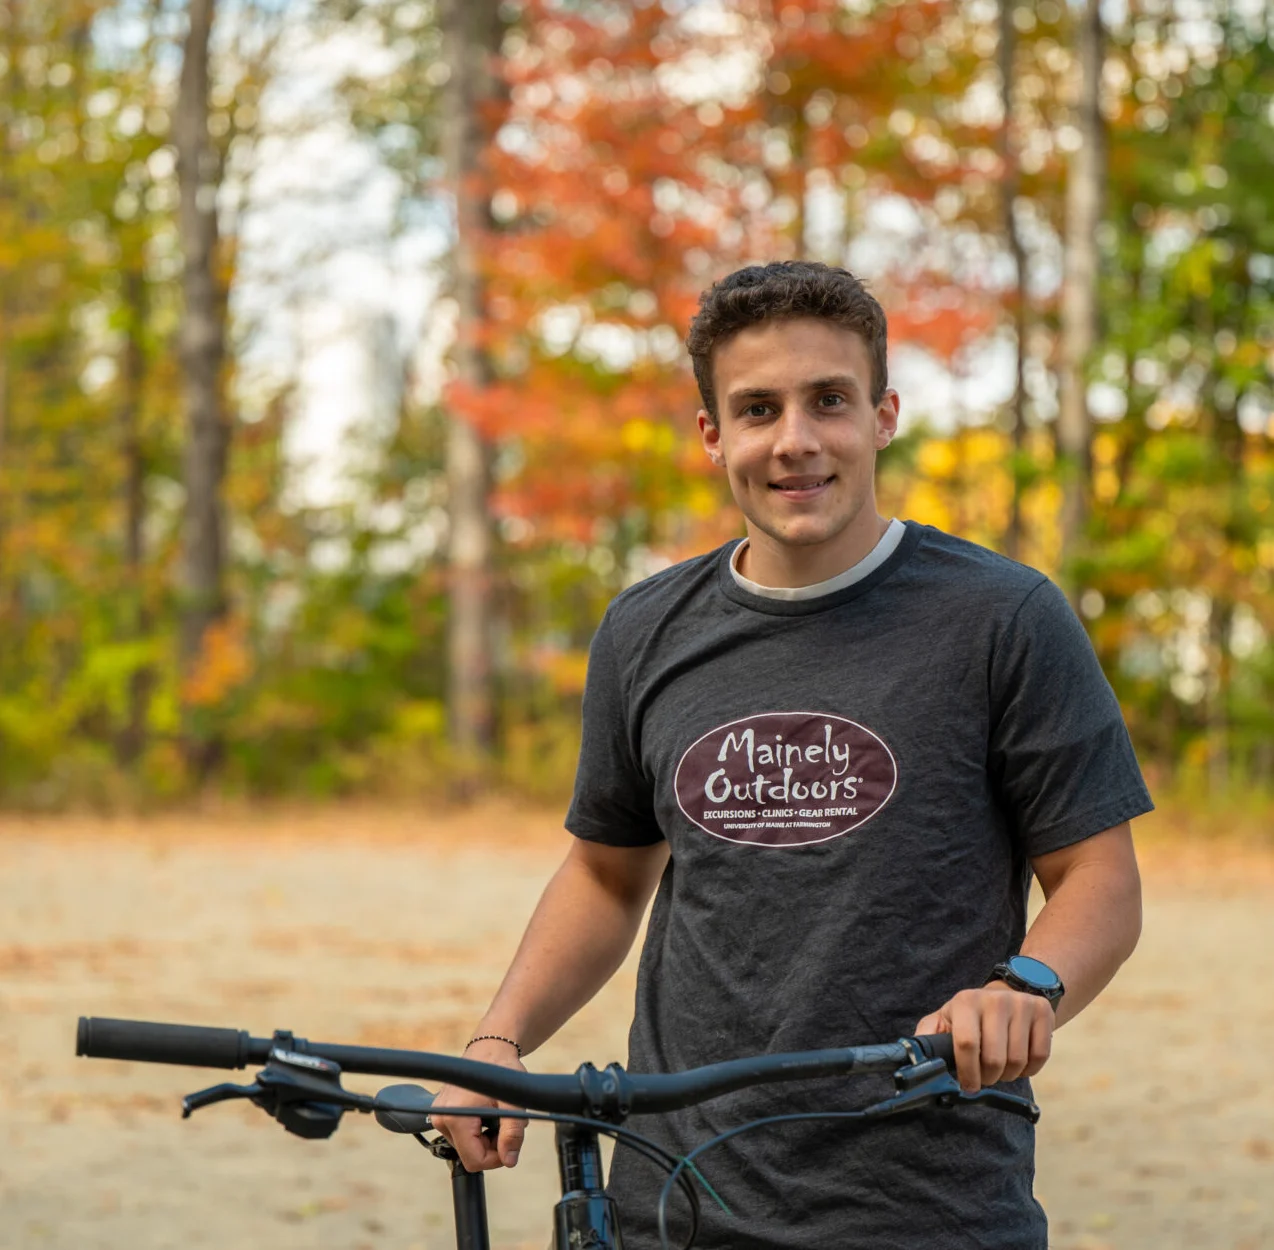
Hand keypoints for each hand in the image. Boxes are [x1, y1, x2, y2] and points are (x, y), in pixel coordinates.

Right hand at [430, 1038, 527, 1170]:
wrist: (490, 1049)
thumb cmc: (501, 1071)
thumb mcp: (513, 1103)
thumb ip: (512, 1133)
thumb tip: (509, 1161)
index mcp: (454, 1118)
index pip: (474, 1160)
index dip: (496, 1158)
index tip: (510, 1142)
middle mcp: (440, 1119)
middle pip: (470, 1154)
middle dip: (493, 1145)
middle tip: (506, 1123)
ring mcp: (439, 1116)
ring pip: (467, 1146)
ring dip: (487, 1138)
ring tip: (498, 1114)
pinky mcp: (442, 1113)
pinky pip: (462, 1135)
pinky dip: (479, 1130)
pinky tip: (487, 1112)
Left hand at [914, 982, 1053, 1093]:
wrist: (1006, 992)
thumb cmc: (970, 1015)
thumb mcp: (944, 1019)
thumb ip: (928, 1036)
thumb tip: (913, 1058)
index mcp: (965, 1002)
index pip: (966, 1044)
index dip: (967, 1073)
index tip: (968, 1086)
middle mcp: (994, 1000)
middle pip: (994, 1058)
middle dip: (988, 1078)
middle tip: (985, 1077)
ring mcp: (1020, 1004)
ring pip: (1017, 1061)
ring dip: (1008, 1075)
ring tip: (1000, 1068)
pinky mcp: (1043, 1012)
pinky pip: (1039, 1057)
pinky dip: (1029, 1069)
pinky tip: (1019, 1062)